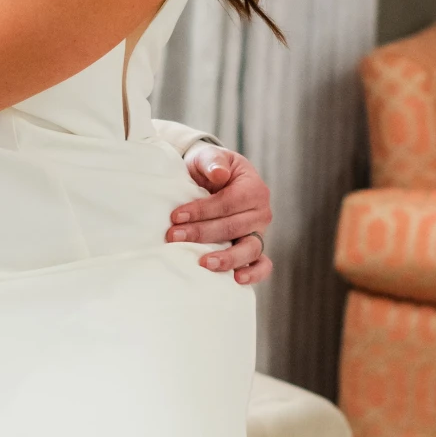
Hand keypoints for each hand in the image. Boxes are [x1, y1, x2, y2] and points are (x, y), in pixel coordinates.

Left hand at [166, 146, 272, 284]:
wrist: (213, 180)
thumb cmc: (210, 169)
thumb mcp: (209, 157)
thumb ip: (213, 162)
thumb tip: (219, 174)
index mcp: (254, 188)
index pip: (228, 202)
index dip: (202, 210)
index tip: (176, 216)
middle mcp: (261, 212)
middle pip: (234, 227)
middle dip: (201, 233)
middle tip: (173, 237)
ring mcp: (259, 233)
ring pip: (249, 249)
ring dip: (226, 258)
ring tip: (204, 263)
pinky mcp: (254, 249)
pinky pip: (262, 265)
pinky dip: (254, 273)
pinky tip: (237, 279)